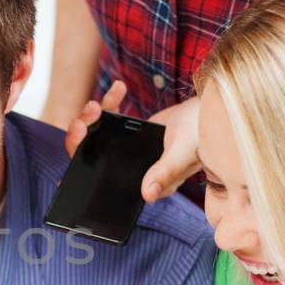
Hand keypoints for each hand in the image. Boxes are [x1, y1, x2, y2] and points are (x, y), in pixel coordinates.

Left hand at [63, 85, 200, 202]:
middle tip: (86, 118)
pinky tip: (118, 89)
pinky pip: (110, 118)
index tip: (71, 157)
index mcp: (141, 182)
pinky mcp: (129, 131)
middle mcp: (131, 169)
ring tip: (98, 104)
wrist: (213, 112)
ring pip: (95, 137)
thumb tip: (147, 195)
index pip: (101, 181)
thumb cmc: (203, 135)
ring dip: (90, 118)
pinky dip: (110, 103)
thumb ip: (166, 172)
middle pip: (90, 157)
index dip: (80, 171)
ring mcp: (127, 150)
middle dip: (80, 138)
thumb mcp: (184, 153)